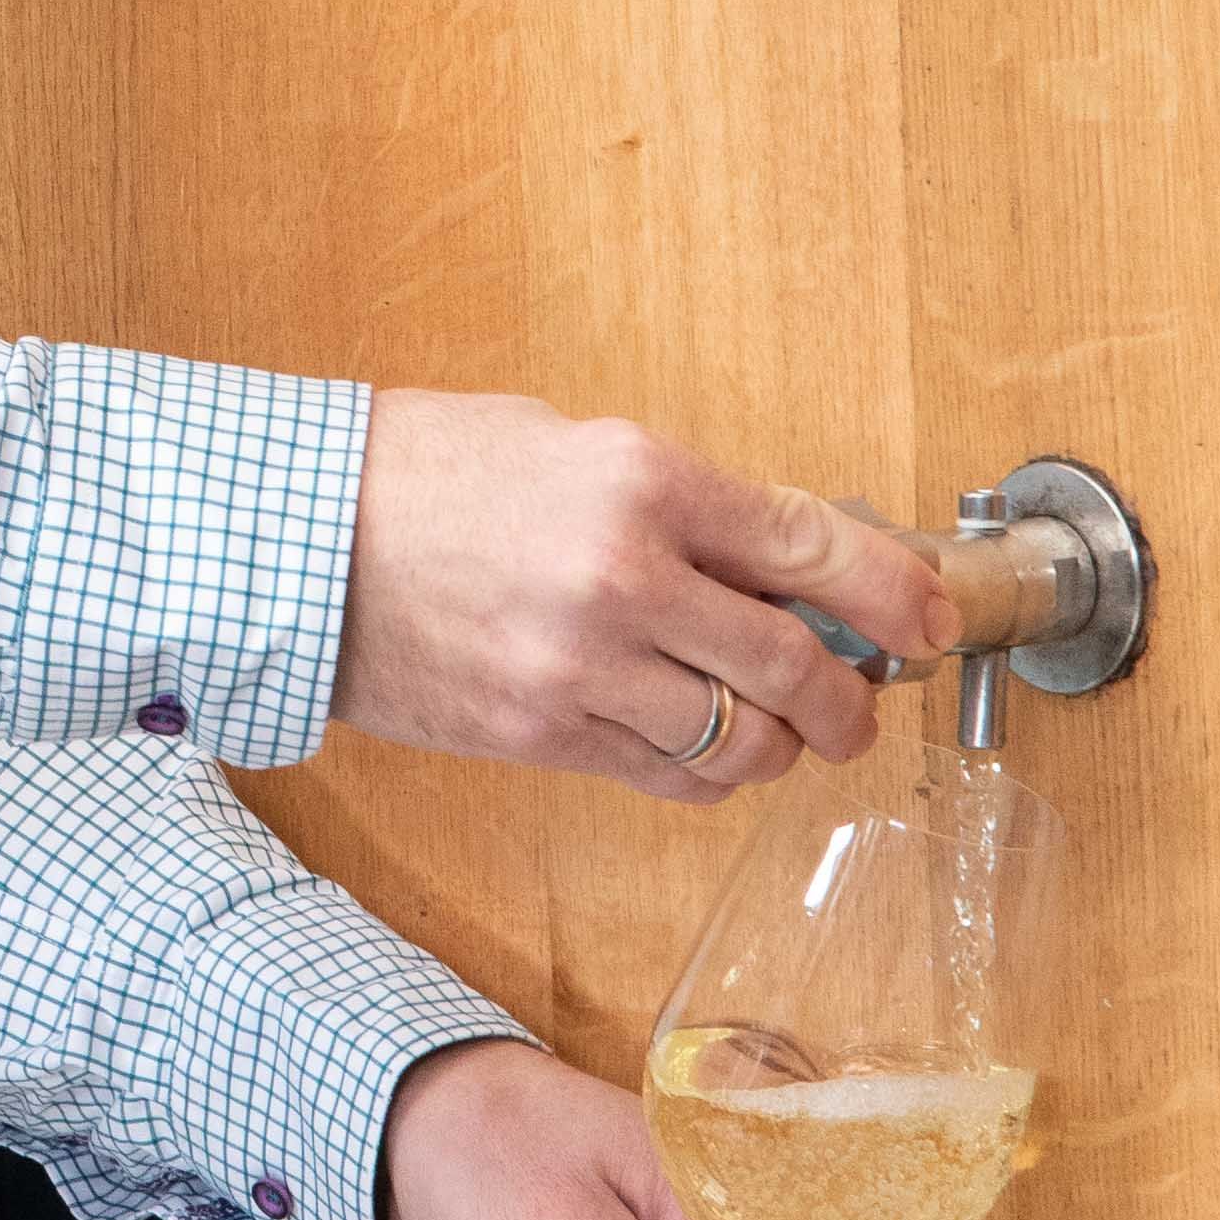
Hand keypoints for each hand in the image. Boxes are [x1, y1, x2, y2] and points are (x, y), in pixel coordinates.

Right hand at [330, 396, 944, 799]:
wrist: (291, 538)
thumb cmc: (420, 471)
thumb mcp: (570, 442)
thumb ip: (680, 500)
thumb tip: (781, 560)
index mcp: (640, 479)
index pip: (816, 547)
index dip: (894, 594)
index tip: (929, 620)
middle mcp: (623, 577)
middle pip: (796, 666)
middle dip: (854, 697)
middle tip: (864, 702)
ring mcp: (578, 667)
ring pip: (742, 743)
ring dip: (785, 747)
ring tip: (786, 733)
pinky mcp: (538, 733)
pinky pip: (665, 777)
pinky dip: (709, 774)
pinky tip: (707, 750)